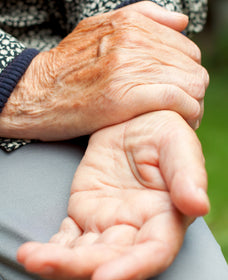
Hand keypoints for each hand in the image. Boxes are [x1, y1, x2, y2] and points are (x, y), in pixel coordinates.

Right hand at [0, 2, 207, 139]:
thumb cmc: (69, 68)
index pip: (187, 49)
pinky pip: (177, 101)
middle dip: (193, 91)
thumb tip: (180, 22)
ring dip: (193, 104)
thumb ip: (144, 18)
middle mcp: (133, 43)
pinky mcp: (124, 97)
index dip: (187, 73)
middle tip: (183, 107)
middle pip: (192, 68)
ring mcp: (129, 69)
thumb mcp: (100, 28)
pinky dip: (187, 113)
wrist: (38, 93)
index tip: (180, 90)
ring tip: (182, 116)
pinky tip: (181, 121)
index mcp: (131, 26)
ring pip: (191, 84)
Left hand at [17, 111, 208, 279]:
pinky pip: (68, 237)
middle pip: (110, 258)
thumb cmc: (162, 131)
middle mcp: (135, 227)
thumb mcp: (178, 144)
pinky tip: (35, 250)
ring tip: (30, 257)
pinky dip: (51, 246)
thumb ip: (188, 173)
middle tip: (44, 264)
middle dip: (80, 267)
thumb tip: (197, 204)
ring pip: (85, 252)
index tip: (103, 278)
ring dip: (57, 260)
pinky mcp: (85, 212)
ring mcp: (107, 221)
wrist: (134, 121)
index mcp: (164, 215)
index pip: (152, 252)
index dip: (130, 269)